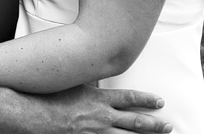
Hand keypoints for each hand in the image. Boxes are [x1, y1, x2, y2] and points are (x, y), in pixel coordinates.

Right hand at [41, 85, 171, 133]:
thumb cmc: (51, 97)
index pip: (130, 98)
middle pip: (135, 121)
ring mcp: (96, 132)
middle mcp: (102, 116)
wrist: (35, 114)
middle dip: (155, 125)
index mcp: (99, 98)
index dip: (147, 99)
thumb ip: (88, 82)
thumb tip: (97, 75)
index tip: (160, 101)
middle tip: (168, 126)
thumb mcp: (72, 83)